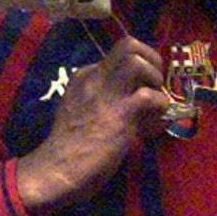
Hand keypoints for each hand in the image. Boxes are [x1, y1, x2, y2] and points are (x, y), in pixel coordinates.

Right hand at [16, 37, 169, 215]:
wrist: (56, 171)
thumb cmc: (71, 149)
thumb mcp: (87, 114)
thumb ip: (113, 104)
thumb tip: (149, 109)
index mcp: (85, 77)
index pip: (118, 57)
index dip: (139, 72)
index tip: (143, 93)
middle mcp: (94, 79)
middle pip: (128, 44)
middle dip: (152, 59)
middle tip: (155, 84)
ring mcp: (105, 93)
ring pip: (135, 59)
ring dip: (155, 77)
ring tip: (155, 100)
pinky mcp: (118, 113)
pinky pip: (149, 96)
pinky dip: (160, 106)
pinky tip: (154, 122)